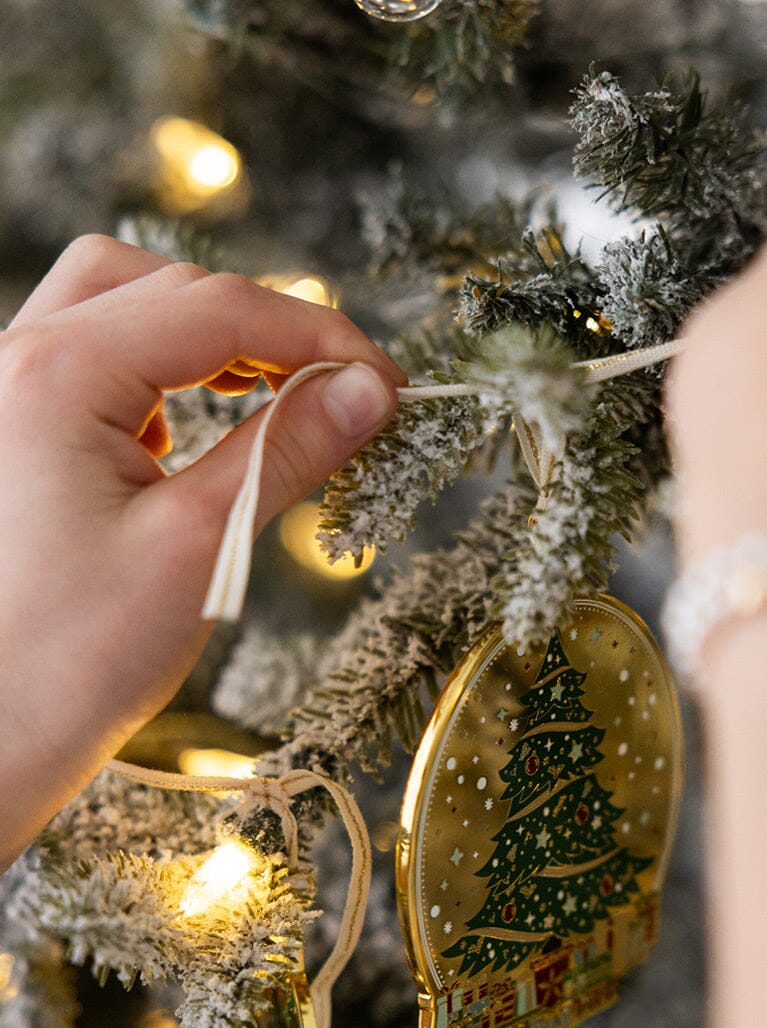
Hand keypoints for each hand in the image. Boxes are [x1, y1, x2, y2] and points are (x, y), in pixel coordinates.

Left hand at [0, 235, 403, 866]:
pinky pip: (94, 359)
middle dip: (264, 326)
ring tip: (273, 392)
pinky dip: (160, 371)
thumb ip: (287, 449)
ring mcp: (7, 395)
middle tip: (337, 386)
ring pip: (120, 305)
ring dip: (205, 336)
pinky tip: (193, 429)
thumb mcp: (200, 544)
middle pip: (164, 285)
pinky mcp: (16, 431)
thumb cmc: (73, 660)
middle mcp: (16, 363)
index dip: (320, 336)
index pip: (217, 308)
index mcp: (55, 376)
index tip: (386, 383)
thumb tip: (366, 393)